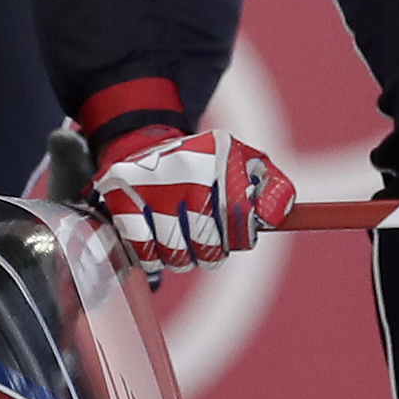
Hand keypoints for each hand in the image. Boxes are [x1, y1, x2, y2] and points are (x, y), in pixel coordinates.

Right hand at [92, 126, 297, 268]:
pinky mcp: (121, 197)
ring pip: (173, 254)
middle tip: (204, 240)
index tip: (234, 234)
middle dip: (209, 250)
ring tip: (178, 237)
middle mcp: (185, 170)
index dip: (239, 237)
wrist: (143, 141)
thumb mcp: (246, 161)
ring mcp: (150, 185)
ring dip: (179, 256)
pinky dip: (151, 255)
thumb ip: (274, 187)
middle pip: (206, 245)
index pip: (239, 221)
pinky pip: (142, 251)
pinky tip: (155, 242)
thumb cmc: (204, 162)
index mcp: (219, 159)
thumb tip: (278, 215)